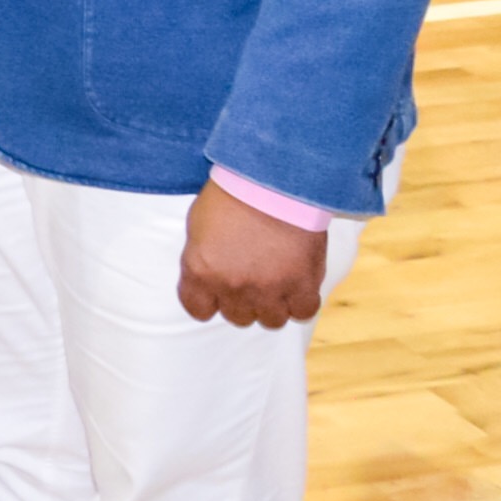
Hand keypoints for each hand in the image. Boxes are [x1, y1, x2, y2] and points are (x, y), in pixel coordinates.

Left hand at [178, 180, 330, 328]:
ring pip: (270, 320)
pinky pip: (302, 312)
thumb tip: (208, 275)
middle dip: (242, 301)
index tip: (217, 291)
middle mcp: (232, 286)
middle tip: (251, 279)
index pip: (197, 309)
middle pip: (236, 317)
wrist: (273, 180)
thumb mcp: (198, 225)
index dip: (208, 301)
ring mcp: (268, 289)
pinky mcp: (302, 285)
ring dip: (273, 305)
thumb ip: (201, 258)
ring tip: (276, 283)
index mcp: (200, 271)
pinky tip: (298, 285)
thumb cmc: (232, 195)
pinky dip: (301, 302)